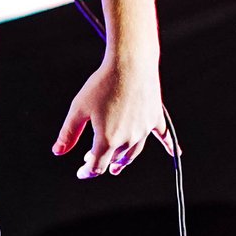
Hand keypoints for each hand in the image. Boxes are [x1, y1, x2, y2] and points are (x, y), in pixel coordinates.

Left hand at [52, 51, 166, 179]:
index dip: (88, 172)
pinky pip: (165, 135)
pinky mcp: (154, 117)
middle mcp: (128, 139)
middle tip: (92, 160)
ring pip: (134, 152)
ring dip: (125, 160)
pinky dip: (170, 146)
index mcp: (107, 139)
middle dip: (103, 163)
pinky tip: (177, 154)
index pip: (97, 166)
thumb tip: (58, 151)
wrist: (130, 63)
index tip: (82, 172)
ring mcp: (144, 129)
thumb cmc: (102, 83)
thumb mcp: (79, 108)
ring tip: (119, 165)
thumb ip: (68, 133)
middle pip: (115, 159)